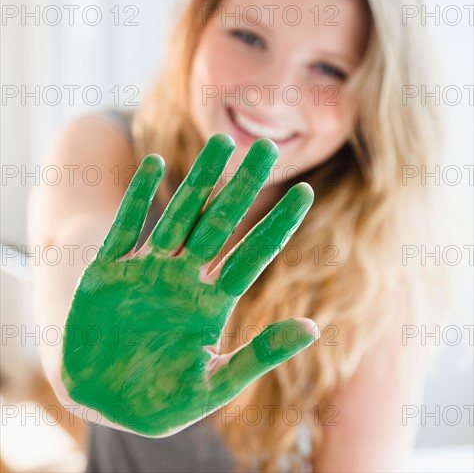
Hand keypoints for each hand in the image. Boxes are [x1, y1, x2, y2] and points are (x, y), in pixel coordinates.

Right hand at [61, 133, 318, 436]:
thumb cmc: (159, 401)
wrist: (101, 402)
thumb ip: (260, 355)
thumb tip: (314, 328)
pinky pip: (124, 228)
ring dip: (199, 181)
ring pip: (177, 217)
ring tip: (221, 144)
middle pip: (219, 224)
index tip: (305, 191)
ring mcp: (145, 272)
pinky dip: (138, 197)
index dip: (278, 224)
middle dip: (243, 186)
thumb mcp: (213, 385)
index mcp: (211, 304)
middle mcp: (183, 279)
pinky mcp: (107, 273)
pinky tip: (155, 163)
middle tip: (267, 147)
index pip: (253, 254)